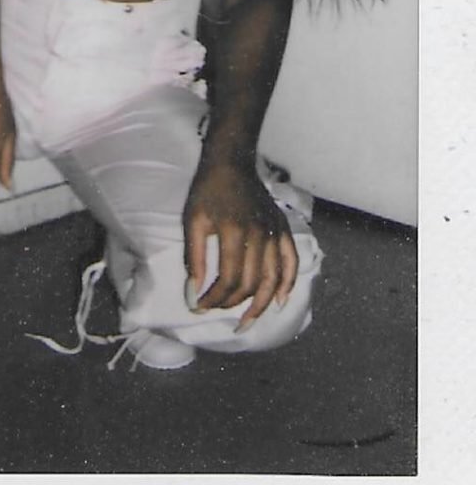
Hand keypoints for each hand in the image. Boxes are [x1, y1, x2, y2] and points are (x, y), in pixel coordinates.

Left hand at [182, 160, 297, 331]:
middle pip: (252, 283)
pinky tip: (279, 300)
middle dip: (232, 303)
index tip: (198, 306)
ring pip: (273, 279)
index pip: (230, 279)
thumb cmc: (207, 190)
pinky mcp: (282, 228)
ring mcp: (274, 232)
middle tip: (215, 311)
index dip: (215, 298)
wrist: (230, 163)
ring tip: (246, 321)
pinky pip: (291, 261)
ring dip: (261, 304)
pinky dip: (288, 283)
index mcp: (235, 232)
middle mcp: (260, 235)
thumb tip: (194, 291)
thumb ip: (195, 257)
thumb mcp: (192, 220)